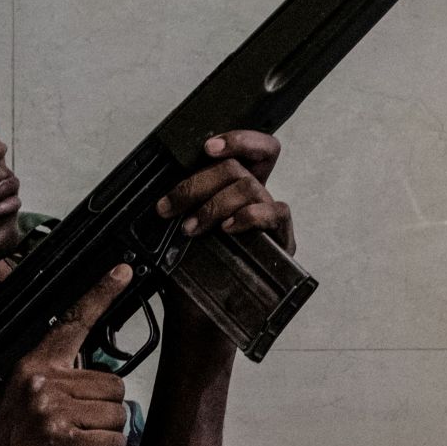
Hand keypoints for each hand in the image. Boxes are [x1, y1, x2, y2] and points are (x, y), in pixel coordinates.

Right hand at [0, 264, 133, 445]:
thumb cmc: (3, 443)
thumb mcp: (20, 395)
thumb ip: (55, 377)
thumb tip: (95, 372)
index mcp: (33, 365)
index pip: (72, 322)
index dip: (101, 294)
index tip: (122, 270)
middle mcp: (43, 382)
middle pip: (114, 383)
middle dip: (104, 409)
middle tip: (75, 426)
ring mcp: (53, 410)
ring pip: (118, 415)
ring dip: (105, 434)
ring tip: (73, 442)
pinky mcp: (64, 439)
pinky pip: (113, 443)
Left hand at [153, 130, 295, 254]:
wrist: (220, 306)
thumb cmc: (207, 265)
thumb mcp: (192, 228)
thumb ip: (187, 206)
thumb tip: (164, 196)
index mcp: (239, 186)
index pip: (254, 148)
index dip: (237, 140)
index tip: (206, 148)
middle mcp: (258, 195)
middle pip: (236, 168)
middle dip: (197, 184)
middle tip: (169, 207)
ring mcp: (271, 214)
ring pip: (248, 187)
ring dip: (213, 205)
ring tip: (191, 227)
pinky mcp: (282, 236)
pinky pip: (274, 213)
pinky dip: (247, 217)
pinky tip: (227, 229)